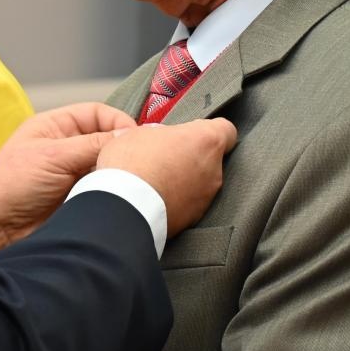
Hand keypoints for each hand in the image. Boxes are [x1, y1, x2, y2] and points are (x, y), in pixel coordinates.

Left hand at [0, 103, 137, 252]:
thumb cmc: (9, 185)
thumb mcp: (53, 156)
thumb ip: (91, 144)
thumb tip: (127, 136)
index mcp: (55, 127)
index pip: (97, 113)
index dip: (117, 122)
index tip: (134, 138)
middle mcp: (67, 147)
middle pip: (106, 139)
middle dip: (120, 148)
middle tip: (134, 160)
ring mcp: (73, 172)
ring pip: (108, 165)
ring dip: (117, 171)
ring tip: (125, 179)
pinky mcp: (78, 196)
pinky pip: (103, 188)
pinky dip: (112, 190)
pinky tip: (118, 195)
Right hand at [98, 118, 237, 235]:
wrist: (123, 207)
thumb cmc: (131, 163)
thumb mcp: (141, 133)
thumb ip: (163, 134)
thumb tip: (162, 139)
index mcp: (206, 141)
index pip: (226, 130)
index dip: (210, 131)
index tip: (193, 134)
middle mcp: (214, 170)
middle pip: (210, 159)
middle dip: (191, 158)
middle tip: (165, 158)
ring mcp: (206, 197)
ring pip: (200, 183)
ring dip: (184, 182)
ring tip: (156, 182)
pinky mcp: (194, 220)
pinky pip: (189, 204)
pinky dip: (177, 202)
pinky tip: (155, 200)